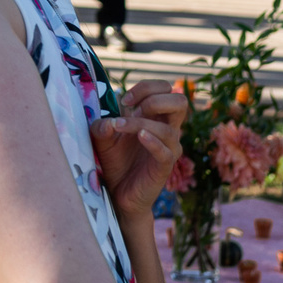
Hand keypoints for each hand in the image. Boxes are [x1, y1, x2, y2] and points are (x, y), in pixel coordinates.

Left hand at [91, 81, 185, 222]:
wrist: (118, 194)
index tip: (125, 100)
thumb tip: (109, 121)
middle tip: (132, 109)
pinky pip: (166, 151)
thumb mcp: (102, 139)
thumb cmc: (115, 162)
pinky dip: (153, 141)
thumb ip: (101, 125)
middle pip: (180, 101)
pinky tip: (139, 137)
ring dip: (140, 123)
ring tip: (118, 128)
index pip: (166, 89)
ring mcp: (168, 149)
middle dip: (154, 99)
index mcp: (156, 118)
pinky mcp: (164, 167)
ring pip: (168, 128)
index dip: (146, 87)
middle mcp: (167, 130)